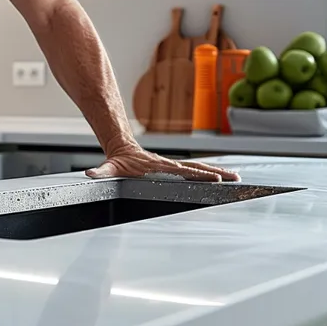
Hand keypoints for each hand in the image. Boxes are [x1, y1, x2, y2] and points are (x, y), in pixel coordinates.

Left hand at [85, 145, 239, 181]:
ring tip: (236, 176)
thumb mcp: (109, 168)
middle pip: (197, 168)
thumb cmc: (117, 161)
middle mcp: (169, 165)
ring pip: (199, 167)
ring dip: (217, 172)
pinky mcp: (173, 167)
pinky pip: (194, 169)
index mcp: (159, 167)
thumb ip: (100, 171)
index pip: (182, 171)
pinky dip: (209, 171)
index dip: (198, 174)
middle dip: (216, 173)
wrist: (121, 147)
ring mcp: (173, 165)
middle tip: (234, 178)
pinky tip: (221, 176)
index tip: (213, 177)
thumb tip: (90, 173)